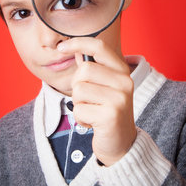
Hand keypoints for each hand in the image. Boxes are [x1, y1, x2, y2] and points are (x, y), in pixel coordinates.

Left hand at [57, 37, 136, 165]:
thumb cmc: (106, 110)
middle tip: (87, 99)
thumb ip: (92, 68)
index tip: (61, 47)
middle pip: (84, 70)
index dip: (78, 43)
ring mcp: (119, 99)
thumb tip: (75, 48)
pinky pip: (79, 110)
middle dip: (77, 85)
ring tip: (92, 111)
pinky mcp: (110, 116)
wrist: (121, 143)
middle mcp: (124, 82)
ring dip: (78, 103)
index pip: (99, 47)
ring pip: (79, 90)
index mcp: (122, 71)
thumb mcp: (104, 85)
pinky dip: (80, 118)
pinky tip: (92, 122)